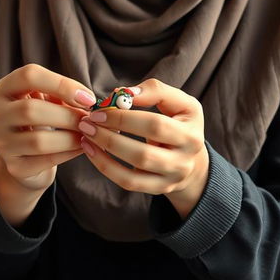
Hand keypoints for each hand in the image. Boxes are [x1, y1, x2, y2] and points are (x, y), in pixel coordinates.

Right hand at [0, 64, 95, 192]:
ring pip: (38, 141)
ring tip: (88, 134)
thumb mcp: (47, 98)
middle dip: (67, 115)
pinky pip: (44, 161)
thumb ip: (62, 94)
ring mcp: (0, 143)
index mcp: (3, 89)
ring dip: (70, 137)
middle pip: (31, 110)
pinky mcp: (13, 166)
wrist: (28, 155)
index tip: (88, 97)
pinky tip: (82, 147)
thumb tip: (87, 100)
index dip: (62, 84)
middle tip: (89, 120)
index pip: (29, 76)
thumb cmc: (41, 117)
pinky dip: (68, 154)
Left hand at [78, 79, 208, 218]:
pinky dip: (106, 167)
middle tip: (88, 122)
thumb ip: (155, 91)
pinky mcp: (158, 189)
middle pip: (143, 154)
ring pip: (133, 173)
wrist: (192, 157)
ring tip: (87, 135)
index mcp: (191, 135)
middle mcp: (184, 162)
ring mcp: (171, 179)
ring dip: (104, 153)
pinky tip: (91, 151)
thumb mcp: (178, 101)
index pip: (155, 126)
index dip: (125, 118)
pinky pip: (128, 183)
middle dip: (111, 137)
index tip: (100, 109)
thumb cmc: (180, 121)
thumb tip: (124, 93)